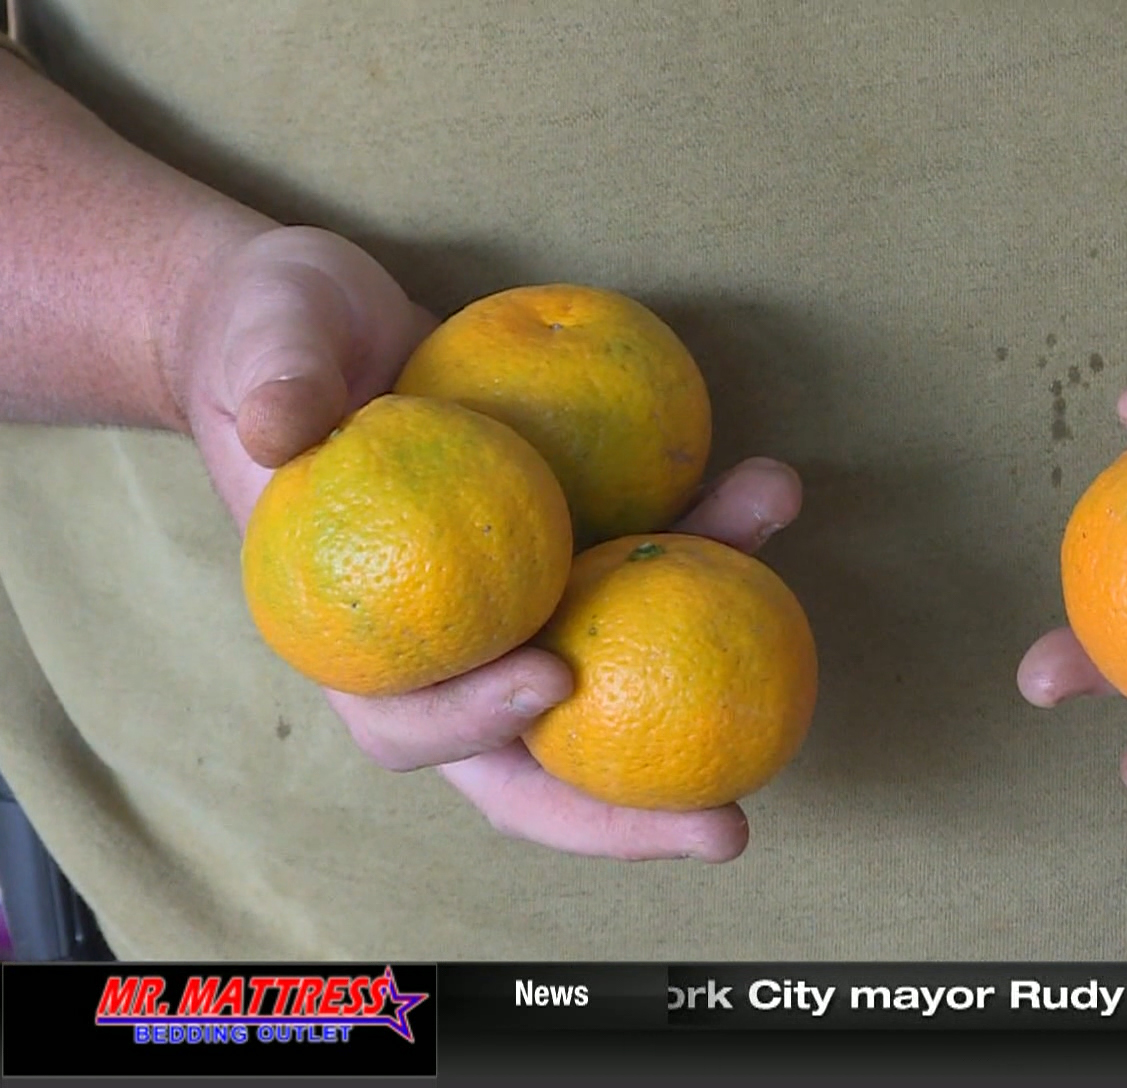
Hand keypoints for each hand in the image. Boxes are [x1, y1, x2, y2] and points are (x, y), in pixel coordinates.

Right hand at [167, 225, 798, 859]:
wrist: (326, 322)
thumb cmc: (271, 343)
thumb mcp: (260, 344)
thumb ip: (272, 381)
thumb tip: (279, 428)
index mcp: (360, 641)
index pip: (407, 722)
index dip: (474, 723)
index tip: (549, 675)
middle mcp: (455, 648)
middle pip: (537, 764)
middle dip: (629, 816)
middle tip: (727, 829)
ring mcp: (526, 608)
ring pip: (624, 662)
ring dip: (713, 635)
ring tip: (775, 547)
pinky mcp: (578, 550)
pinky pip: (654, 565)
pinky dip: (715, 537)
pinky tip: (769, 486)